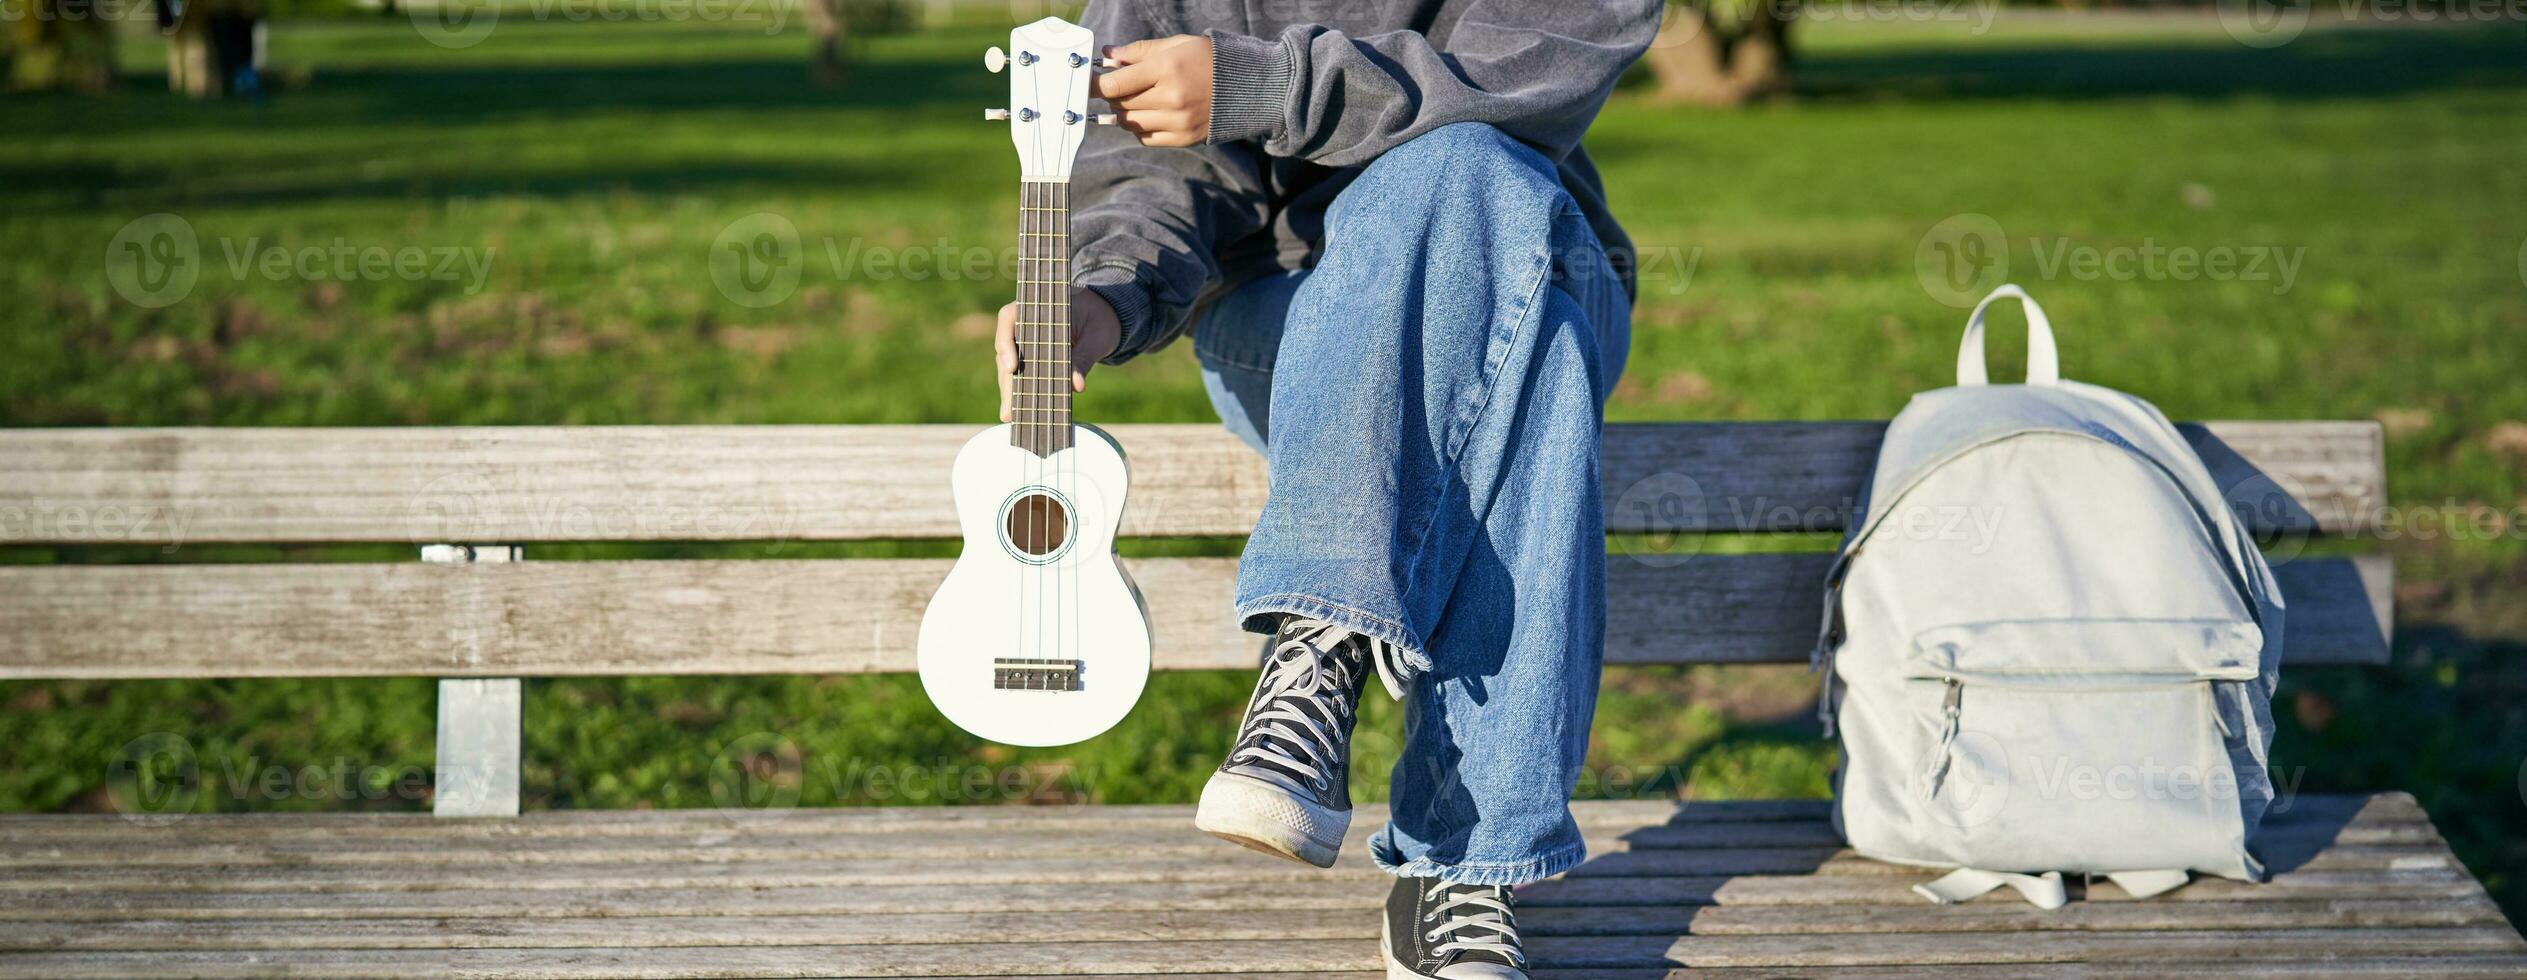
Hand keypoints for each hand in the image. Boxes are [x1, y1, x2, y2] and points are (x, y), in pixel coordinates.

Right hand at [996, 287, 1120, 422]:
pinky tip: (1020, 413)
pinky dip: (1022, 392)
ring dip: (1010, 391)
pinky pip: (1022, 374)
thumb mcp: (1097, 336)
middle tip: (1009, 409)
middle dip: (1007, 381)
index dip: (1005, 343)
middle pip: (1006, 350)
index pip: (1009, 318)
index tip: (1011, 367)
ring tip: (1010, 416)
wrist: (1103, 317)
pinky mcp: (1031, 358)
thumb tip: (1076, 386)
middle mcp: (1023, 323)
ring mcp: (1024, 341)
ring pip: (1009, 366)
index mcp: (1036, 306)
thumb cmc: (1099, 319)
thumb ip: (1084, 358)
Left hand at [1090, 35, 1211, 147]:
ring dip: (1124, 113)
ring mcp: (1178, 121)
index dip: (1095, 85)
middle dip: (1113, 96)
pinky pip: (1146, 138)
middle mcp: (1171, 98)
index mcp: (1167, 69)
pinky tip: (1148, 115)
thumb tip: (1107, 57)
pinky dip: (1140, 128)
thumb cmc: (1207, 59)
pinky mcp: (1184, 138)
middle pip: (1121, 104)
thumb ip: (1139, 51)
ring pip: (1131, 124)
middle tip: (1114, 87)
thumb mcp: (1175, 45)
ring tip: (1134, 100)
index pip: (1115, 84)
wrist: (1246, 84)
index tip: (1087, 83)